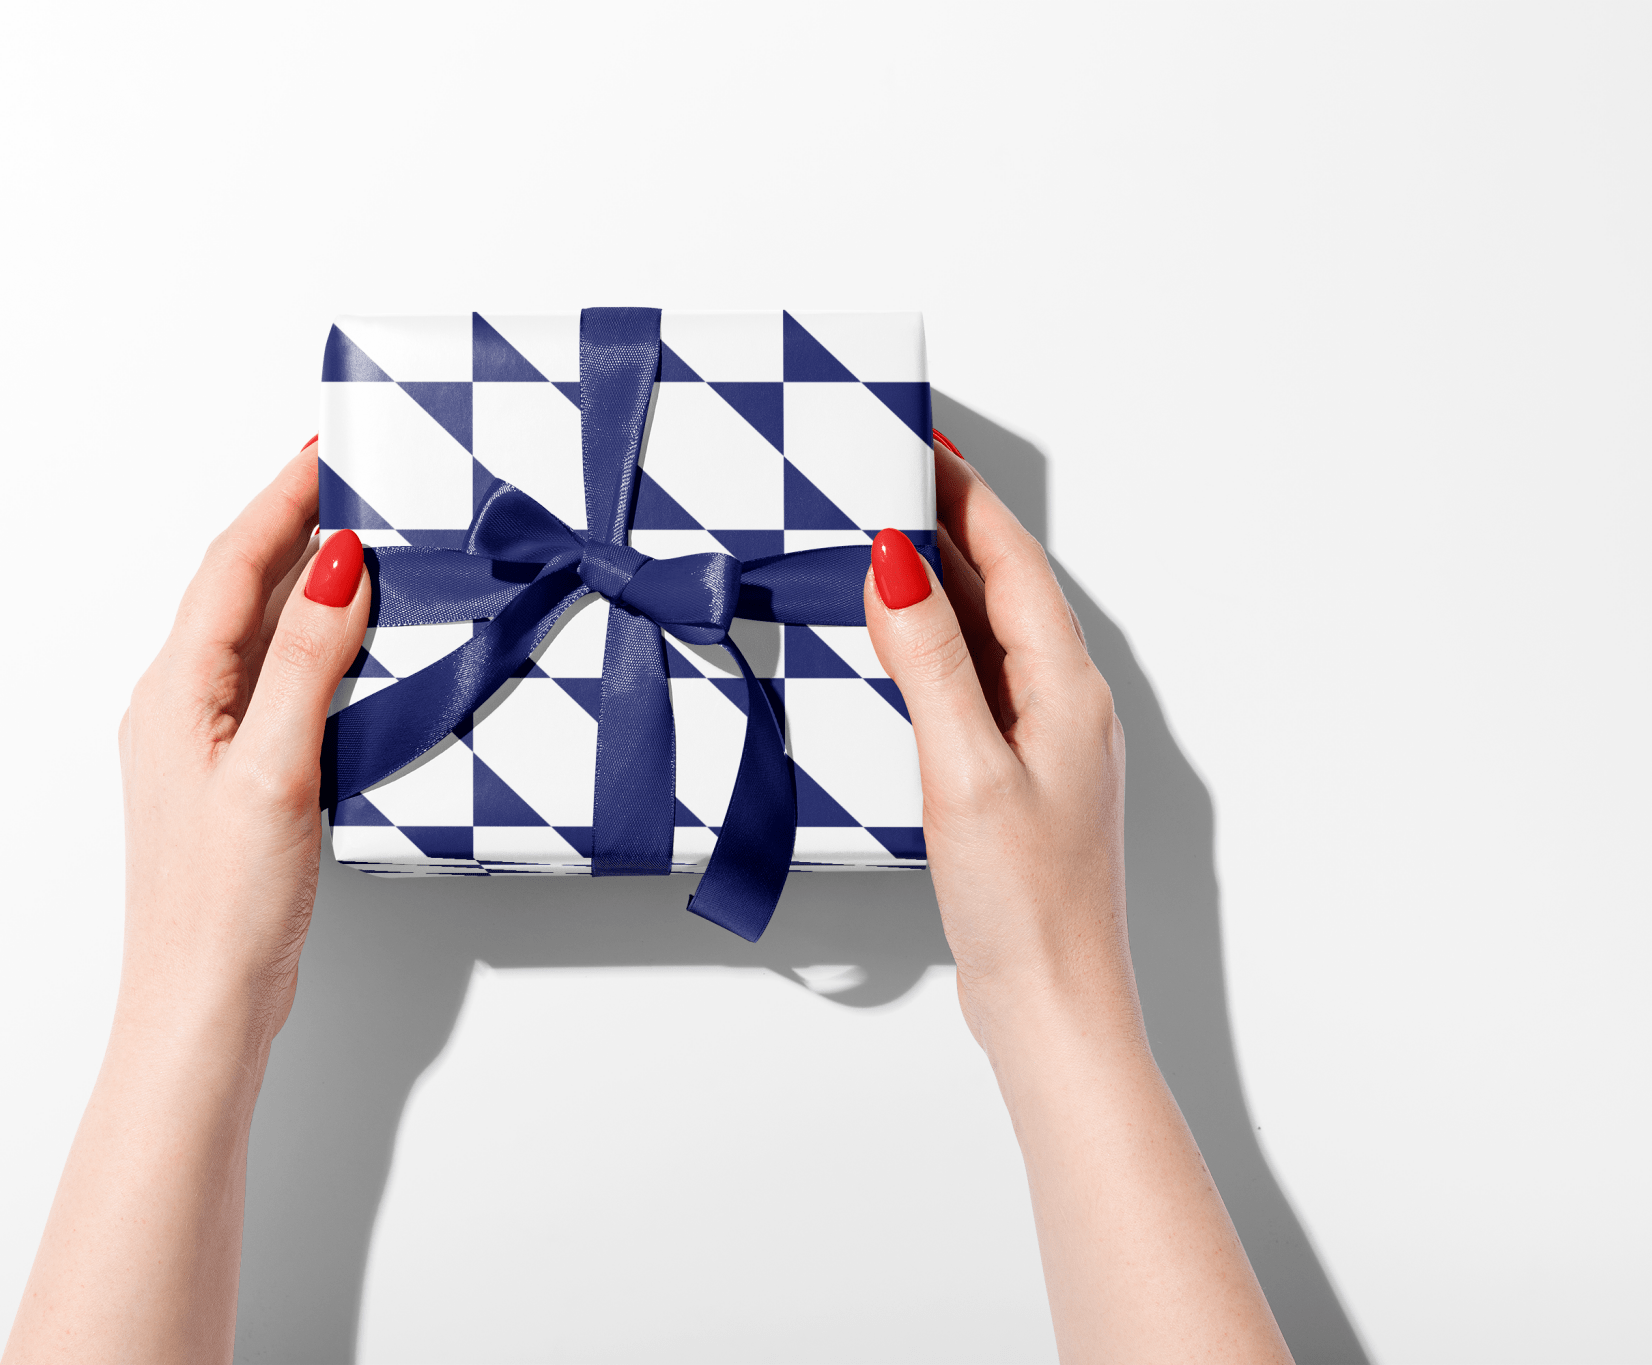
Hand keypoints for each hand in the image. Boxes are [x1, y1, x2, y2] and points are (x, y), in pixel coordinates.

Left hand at [116, 439, 367, 1046]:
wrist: (200, 1005)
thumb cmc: (225, 905)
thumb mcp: (274, 770)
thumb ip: (304, 662)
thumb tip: (338, 564)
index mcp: (176, 692)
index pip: (233, 565)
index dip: (281, 500)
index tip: (328, 450)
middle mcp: (178, 706)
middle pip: (237, 587)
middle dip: (292, 525)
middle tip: (353, 479)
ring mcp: (200, 744)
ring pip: (253, 633)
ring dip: (302, 580)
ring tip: (360, 543)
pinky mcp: (229, 779)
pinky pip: (268, 680)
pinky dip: (308, 643)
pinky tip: (347, 651)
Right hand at [864, 438, 1291, 1363]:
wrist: (1055, 1008)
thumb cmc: (1024, 905)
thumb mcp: (965, 769)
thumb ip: (930, 662)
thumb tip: (898, 564)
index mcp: (1065, 689)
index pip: (1009, 562)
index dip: (965, 495)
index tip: (923, 440)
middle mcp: (1065, 706)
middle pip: (1002, 588)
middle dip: (949, 524)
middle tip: (892, 472)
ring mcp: (1044, 744)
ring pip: (989, 635)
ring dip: (940, 583)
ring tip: (884, 539)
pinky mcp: (1018, 781)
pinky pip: (976, 682)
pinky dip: (935, 647)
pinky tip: (900, 651)